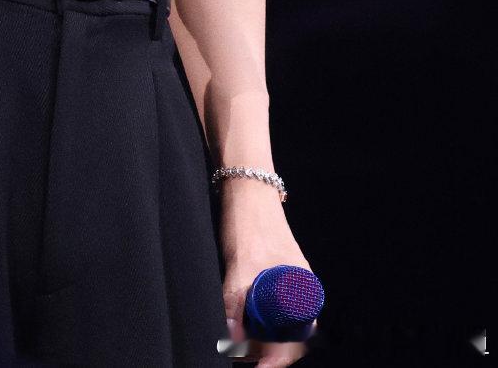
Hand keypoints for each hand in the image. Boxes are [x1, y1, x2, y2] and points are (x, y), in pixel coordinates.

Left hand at [219, 179, 314, 366]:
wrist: (244, 185)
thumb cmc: (250, 221)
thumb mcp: (240, 264)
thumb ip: (234, 300)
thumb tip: (230, 339)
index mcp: (304, 289)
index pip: (299, 340)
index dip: (279, 359)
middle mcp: (299, 288)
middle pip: (289, 335)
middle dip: (269, 352)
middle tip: (243, 359)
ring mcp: (285, 280)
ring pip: (279, 322)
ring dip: (260, 338)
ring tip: (236, 346)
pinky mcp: (270, 273)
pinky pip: (270, 307)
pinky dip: (257, 321)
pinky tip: (239, 324)